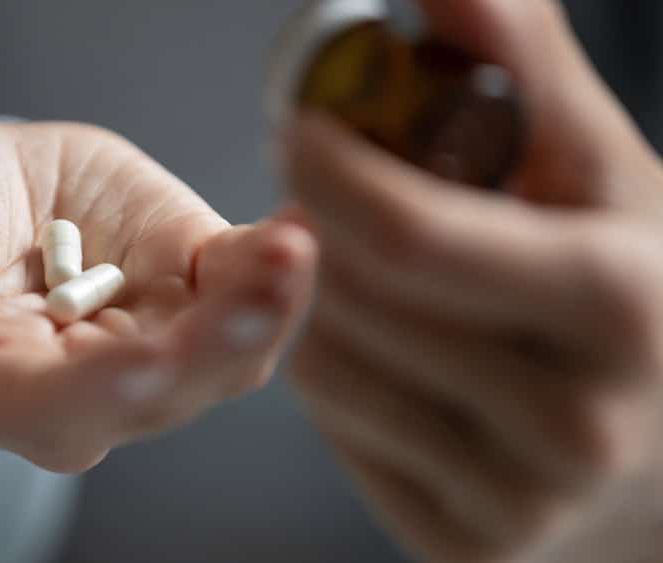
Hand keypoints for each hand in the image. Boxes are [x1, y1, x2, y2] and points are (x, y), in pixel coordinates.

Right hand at [0, 113, 315, 471]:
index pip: (49, 410)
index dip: (96, 392)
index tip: (144, 360)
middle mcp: (79, 380)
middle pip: (156, 395)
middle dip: (208, 353)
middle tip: (253, 298)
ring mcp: (143, 329)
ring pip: (217, 356)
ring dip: (258, 314)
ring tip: (288, 255)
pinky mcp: (185, 275)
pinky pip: (239, 285)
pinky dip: (272, 268)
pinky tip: (295, 231)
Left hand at [283, 1, 662, 561]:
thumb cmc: (644, 299)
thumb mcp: (607, 177)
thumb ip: (528, 72)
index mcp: (618, 307)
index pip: (408, 235)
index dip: (329, 166)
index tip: (296, 122)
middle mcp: (571, 423)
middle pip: (350, 297)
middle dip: (316, 225)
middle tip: (327, 187)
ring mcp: (514, 505)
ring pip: (325, 366)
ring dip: (317, 299)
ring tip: (371, 273)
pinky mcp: (462, 549)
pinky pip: (339, 432)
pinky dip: (338, 374)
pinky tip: (388, 350)